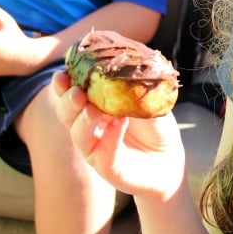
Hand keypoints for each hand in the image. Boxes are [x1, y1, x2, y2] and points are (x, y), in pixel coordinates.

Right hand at [53, 71, 185, 199]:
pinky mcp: (108, 168)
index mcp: (92, 106)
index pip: (70, 93)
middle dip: (68, 101)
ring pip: (79, 135)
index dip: (63, 84)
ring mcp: (95, 149)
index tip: (63, 73)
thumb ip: (130, 87)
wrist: (169, 156)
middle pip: (67, 114)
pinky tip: (118, 123)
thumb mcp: (144, 99)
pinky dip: (110, 137)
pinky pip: (105, 153)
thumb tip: (119, 65)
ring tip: (93, 109)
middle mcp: (87, 127)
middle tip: (77, 91)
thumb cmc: (154, 124)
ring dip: (84, 120)